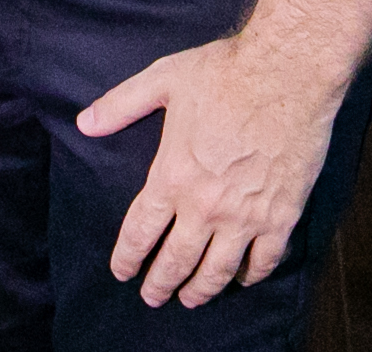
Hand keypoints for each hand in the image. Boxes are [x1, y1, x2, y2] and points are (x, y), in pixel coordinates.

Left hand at [75, 33, 345, 308]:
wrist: (287, 73)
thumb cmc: (224, 72)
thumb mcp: (162, 80)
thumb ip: (120, 105)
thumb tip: (84, 123)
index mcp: (172, 176)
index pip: (140, 231)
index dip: (127, 257)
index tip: (121, 272)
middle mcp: (205, 205)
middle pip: (176, 260)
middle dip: (159, 284)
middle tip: (152, 297)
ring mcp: (245, 215)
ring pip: (218, 270)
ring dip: (201, 290)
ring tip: (190, 299)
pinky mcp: (281, 215)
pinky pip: (264, 260)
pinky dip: (250, 275)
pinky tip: (242, 278)